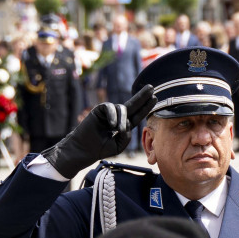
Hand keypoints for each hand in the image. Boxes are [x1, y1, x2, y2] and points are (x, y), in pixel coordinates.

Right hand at [41, 85, 155, 178]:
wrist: (83, 149)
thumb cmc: (100, 149)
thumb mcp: (118, 146)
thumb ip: (126, 137)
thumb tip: (128, 124)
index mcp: (123, 125)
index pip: (137, 114)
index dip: (146, 107)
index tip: (155, 98)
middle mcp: (117, 117)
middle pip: (133, 104)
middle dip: (142, 96)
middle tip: (152, 88)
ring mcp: (108, 113)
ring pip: (122, 109)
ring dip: (123, 119)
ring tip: (118, 130)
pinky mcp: (99, 110)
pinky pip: (110, 107)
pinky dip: (113, 115)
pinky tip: (112, 125)